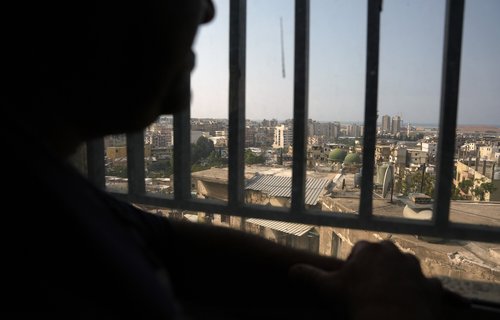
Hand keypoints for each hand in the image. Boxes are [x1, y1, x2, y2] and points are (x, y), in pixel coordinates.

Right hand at [289, 240, 450, 319]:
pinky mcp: (432, 285)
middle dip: (378, 269)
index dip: (355, 266)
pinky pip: (426, 286)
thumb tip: (290, 270)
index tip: (352, 282)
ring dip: (400, 279)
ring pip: (406, 269)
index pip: (361, 251)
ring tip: (390, 299)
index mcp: (370, 250)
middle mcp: (395, 253)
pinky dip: (419, 294)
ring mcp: (416, 269)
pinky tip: (410, 306)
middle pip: (385, 257)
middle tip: (370, 290)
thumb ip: (309, 276)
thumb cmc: (358, 301)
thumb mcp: (329, 288)